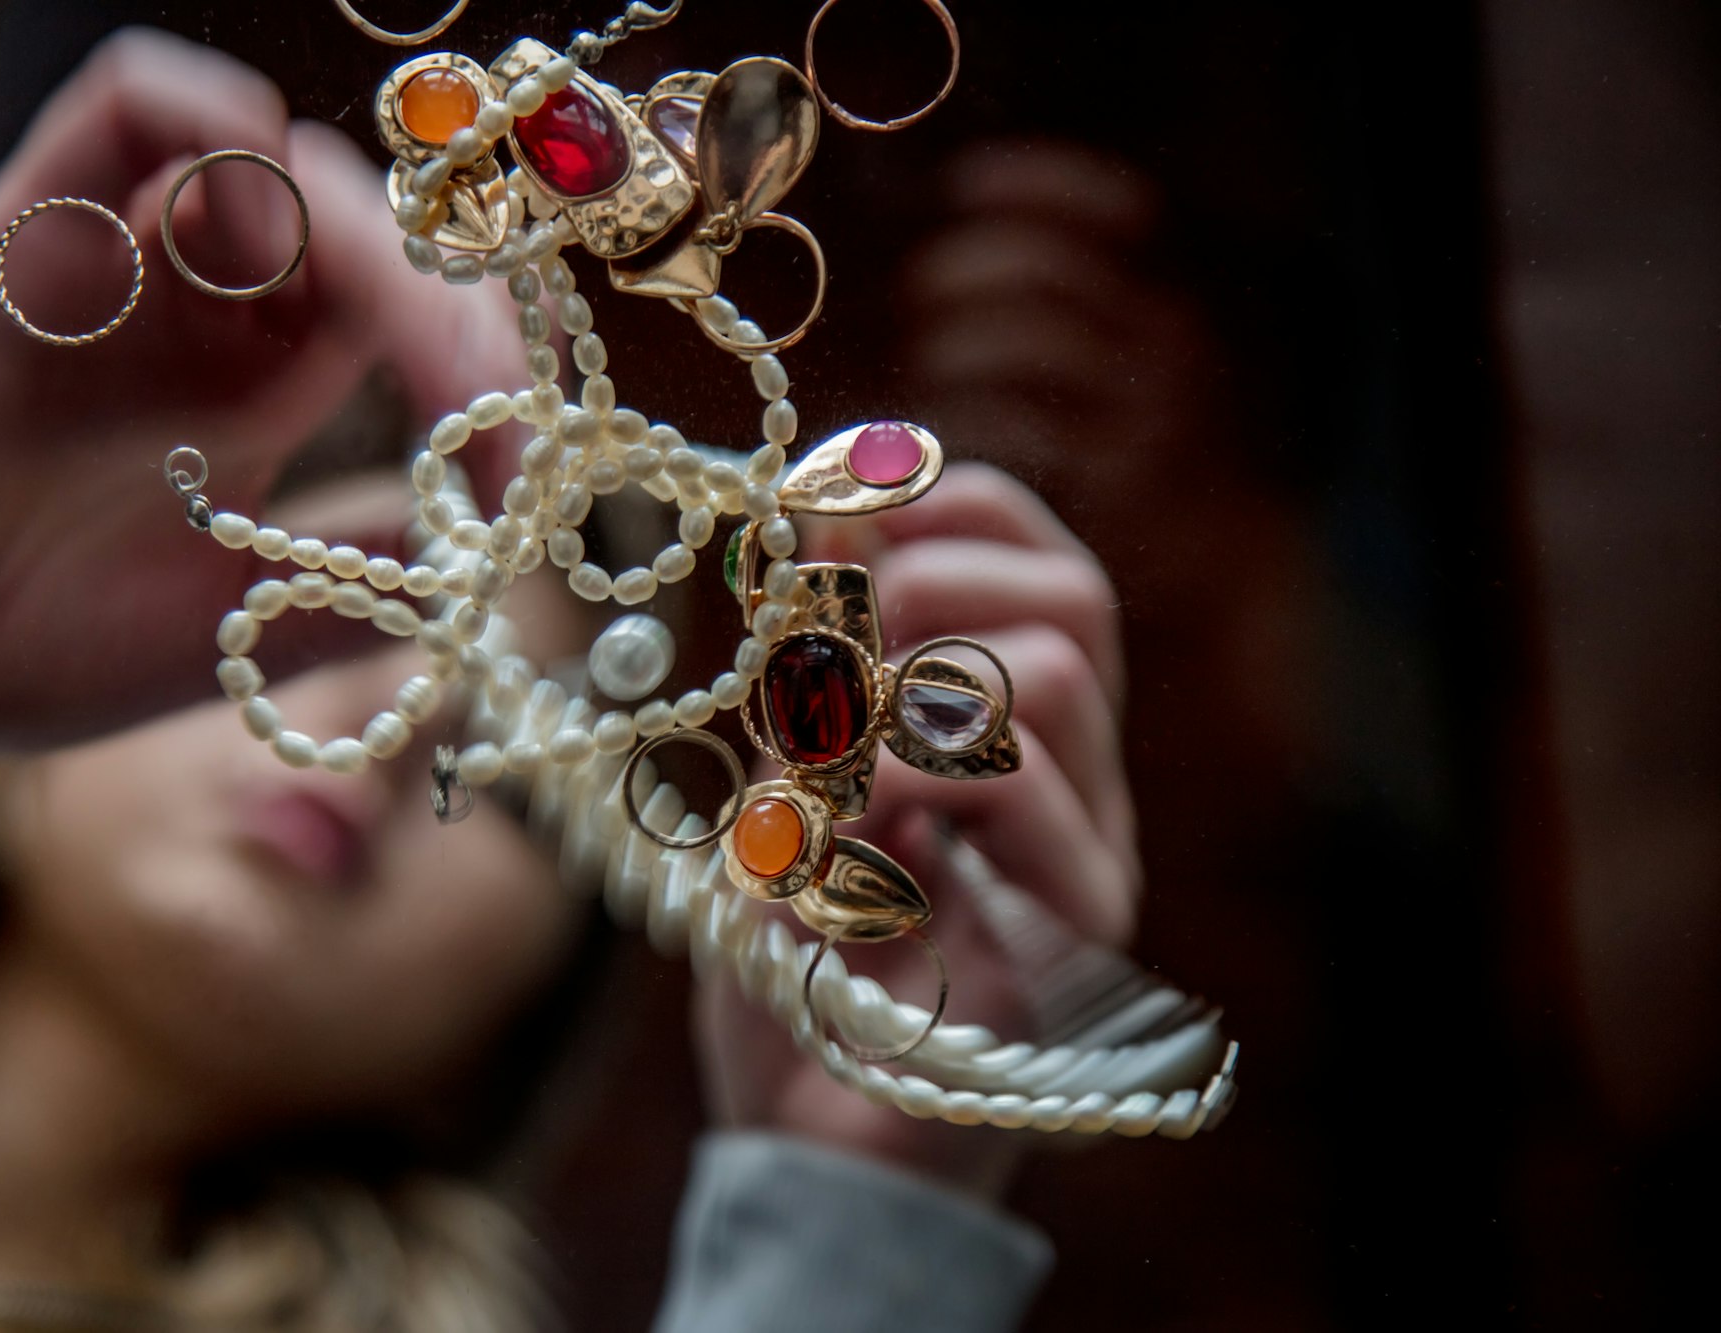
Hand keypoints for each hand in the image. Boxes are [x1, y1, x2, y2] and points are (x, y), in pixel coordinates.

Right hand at [0, 28, 518, 796]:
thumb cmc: (44, 646)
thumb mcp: (247, 629)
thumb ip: (368, 586)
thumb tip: (495, 551)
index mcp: (262, 389)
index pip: (407, 314)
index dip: (479, 364)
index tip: (515, 462)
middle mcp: (205, 312)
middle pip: (360, 229)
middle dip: (442, 294)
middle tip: (476, 387)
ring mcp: (123, 267)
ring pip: (265, 159)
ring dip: (355, 215)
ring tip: (391, 312)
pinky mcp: (30, 235)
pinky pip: (122, 109)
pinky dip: (207, 116)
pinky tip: (264, 177)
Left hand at [694, 464, 1138, 1197]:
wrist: (810, 1137)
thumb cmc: (796, 962)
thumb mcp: (781, 783)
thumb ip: (811, 671)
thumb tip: (818, 513)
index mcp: (1019, 732)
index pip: (1041, 560)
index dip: (947, 508)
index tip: (829, 514)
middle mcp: (1080, 782)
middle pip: (1078, 594)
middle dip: (931, 580)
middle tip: (830, 652)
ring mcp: (1092, 853)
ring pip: (1056, 668)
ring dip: (904, 690)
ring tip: (825, 782)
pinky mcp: (1079, 928)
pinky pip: (1018, 778)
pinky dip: (903, 775)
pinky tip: (844, 843)